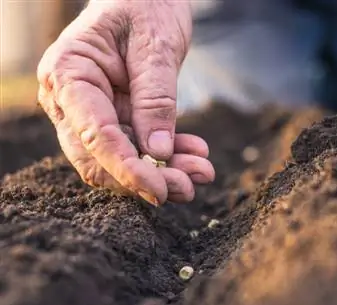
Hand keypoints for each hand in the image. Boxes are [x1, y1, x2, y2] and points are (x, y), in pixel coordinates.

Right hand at [37, 0, 213, 205]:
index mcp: (69, 73)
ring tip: (202, 172)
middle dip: (145, 179)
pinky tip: (196, 154)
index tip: (160, 189)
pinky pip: (137, 147)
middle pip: (99, 159)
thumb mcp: (156, 45)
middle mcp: (71, 99)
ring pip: (120, 160)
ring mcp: (91, 111)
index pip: (94, 135)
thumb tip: (159, 153)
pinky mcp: (115, 117)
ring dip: (162, 172)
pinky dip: (167, 156)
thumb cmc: (146, 5)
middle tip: (189, 187)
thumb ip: (155, 98)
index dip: (126, 168)